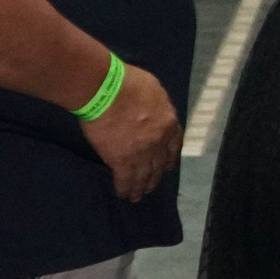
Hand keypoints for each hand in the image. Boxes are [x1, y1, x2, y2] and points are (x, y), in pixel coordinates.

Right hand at [78, 64, 181, 201]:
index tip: (166, 167)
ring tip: (137, 196)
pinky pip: (125, 179)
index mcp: (169, 122)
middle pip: (159, 164)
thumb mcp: (154, 90)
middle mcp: (159, 141)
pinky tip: (123, 194)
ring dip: (141, 187)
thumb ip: (157, 106)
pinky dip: (124, 188)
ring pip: (143, 176)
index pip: (173, 146)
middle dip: (155, 177)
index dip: (169, 158)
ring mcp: (141, 153)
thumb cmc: (128, 83)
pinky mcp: (121, 160)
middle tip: (150, 186)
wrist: (106, 90)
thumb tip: (153, 111)